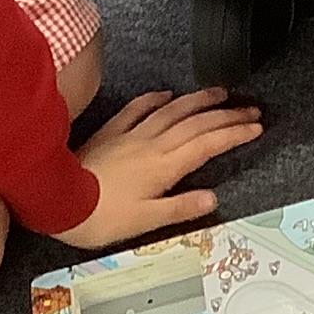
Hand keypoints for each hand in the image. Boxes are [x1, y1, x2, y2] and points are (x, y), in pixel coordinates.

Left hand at [60, 88, 264, 250]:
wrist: (57, 200)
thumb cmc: (100, 216)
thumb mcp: (146, 221)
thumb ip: (180, 207)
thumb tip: (212, 198)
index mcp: (164, 166)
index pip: (208, 144)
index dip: (235, 134)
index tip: (255, 127)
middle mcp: (152, 144)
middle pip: (197, 123)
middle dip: (227, 114)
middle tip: (250, 108)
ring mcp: (131, 135)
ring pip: (172, 110)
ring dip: (199, 100)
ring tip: (220, 92)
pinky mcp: (111, 134)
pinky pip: (137, 109)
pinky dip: (155, 99)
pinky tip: (166, 94)